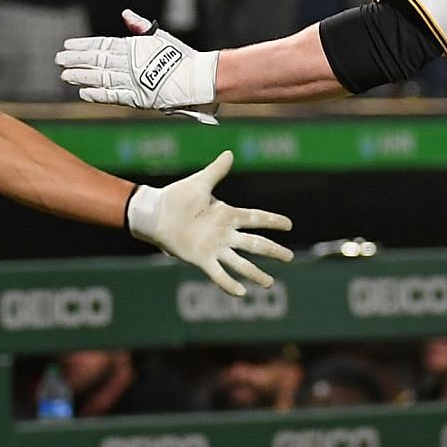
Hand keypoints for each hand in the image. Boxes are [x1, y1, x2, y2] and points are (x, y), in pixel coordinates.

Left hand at [57, 9, 219, 122]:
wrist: (196, 77)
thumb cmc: (180, 57)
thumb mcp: (159, 37)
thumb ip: (139, 27)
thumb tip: (125, 13)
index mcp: (133, 46)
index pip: (102, 44)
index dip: (83, 45)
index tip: (67, 45)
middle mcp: (129, 62)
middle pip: (97, 60)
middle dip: (76, 59)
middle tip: (58, 59)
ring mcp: (132, 80)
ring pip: (100, 77)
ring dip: (81, 76)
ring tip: (65, 75)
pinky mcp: (137, 97)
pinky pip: (112, 95)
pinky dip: (97, 94)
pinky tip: (82, 92)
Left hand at [128, 150, 292, 296]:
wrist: (156, 214)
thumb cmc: (177, 197)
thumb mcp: (200, 182)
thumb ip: (216, 171)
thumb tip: (230, 153)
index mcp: (227, 214)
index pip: (255, 218)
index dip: (272, 221)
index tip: (289, 225)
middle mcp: (224, 233)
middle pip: (255, 243)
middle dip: (273, 250)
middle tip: (290, 257)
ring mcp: (214, 248)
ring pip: (241, 262)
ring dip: (255, 273)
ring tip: (269, 283)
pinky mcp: (201, 259)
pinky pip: (218, 274)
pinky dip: (229, 284)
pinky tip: (241, 293)